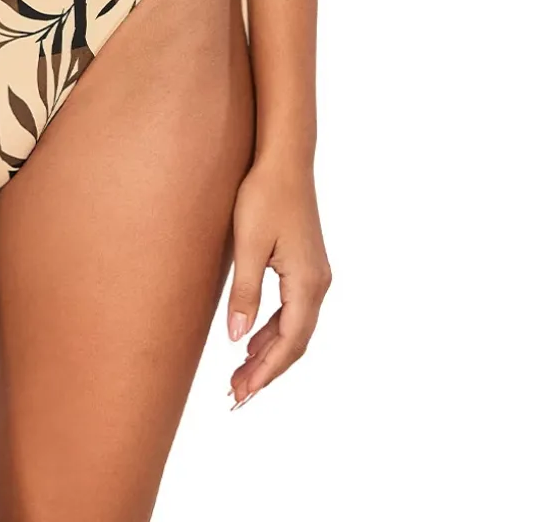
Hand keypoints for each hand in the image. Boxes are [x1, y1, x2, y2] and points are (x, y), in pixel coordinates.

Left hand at [225, 154, 330, 405]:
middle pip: (295, 342)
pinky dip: (275, 331)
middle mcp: (318, 284)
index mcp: (307, 283)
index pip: (289, 342)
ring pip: (295, 328)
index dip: (266, 372)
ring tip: (239, 375)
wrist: (285, 159)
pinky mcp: (307, 266)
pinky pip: (293, 311)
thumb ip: (245, 293)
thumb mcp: (248, 244)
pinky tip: (253, 340)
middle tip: (236, 395)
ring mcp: (316, 275)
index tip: (243, 394)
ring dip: (269, 353)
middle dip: (266, 371)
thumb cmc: (264, 195)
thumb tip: (238, 340)